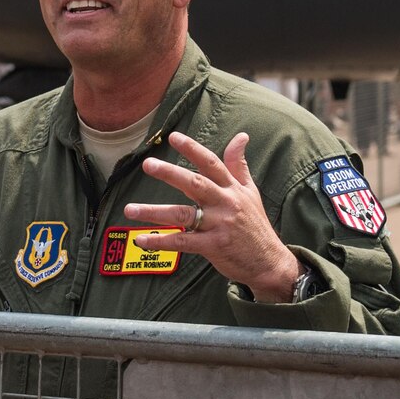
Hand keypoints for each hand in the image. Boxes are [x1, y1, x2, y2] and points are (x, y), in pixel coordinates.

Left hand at [125, 131, 301, 301]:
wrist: (269, 262)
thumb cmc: (255, 225)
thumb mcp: (251, 192)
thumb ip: (239, 165)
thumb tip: (241, 136)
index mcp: (232, 188)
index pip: (211, 163)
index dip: (192, 149)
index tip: (173, 136)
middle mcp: (225, 203)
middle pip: (195, 184)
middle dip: (170, 173)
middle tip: (148, 164)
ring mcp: (218, 225)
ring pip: (183, 214)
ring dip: (154, 211)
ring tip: (129, 209)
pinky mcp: (213, 247)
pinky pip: (183, 242)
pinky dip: (161, 241)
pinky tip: (141, 240)